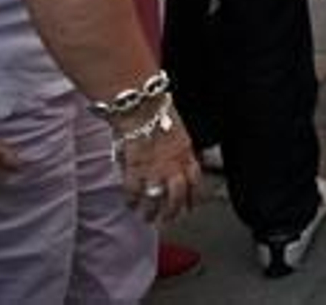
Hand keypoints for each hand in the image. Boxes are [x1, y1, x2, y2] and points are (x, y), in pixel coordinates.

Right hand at [116, 108, 200, 223]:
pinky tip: (130, 204)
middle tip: (168, 219)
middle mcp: (172, 164)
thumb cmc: (159, 113)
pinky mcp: (134, 168)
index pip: (196, 182)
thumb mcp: (181, 131)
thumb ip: (184, 150)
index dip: (195, 198)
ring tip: (147, 217)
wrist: (141, 106)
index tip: (192, 207)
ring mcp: (153, 168)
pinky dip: (131, 200)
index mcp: (186, 154)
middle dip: (173, 211)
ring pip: (156, 198)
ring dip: (151, 211)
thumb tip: (191, 159)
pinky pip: (134, 191)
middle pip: (177, 196)